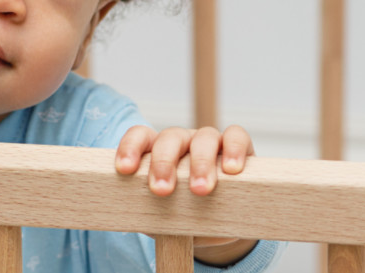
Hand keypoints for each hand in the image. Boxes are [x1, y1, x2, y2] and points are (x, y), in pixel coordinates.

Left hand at [115, 125, 258, 265]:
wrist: (216, 228)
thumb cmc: (182, 218)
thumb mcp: (163, 217)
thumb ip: (151, 212)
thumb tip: (138, 220)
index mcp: (157, 152)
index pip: (140, 137)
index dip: (130, 148)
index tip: (125, 170)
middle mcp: (182, 142)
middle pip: (170, 137)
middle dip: (164, 163)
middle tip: (162, 191)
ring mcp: (209, 142)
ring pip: (204, 137)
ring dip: (200, 162)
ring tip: (200, 190)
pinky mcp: (239, 147)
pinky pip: (237, 136)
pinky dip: (234, 149)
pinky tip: (231, 170)